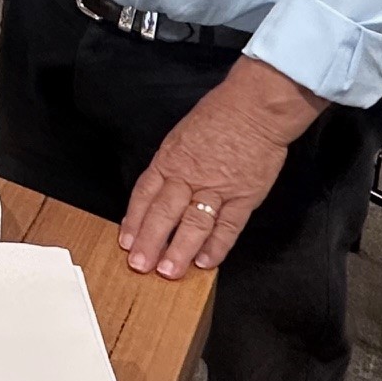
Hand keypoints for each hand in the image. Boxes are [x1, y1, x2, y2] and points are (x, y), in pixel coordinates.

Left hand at [120, 59, 324, 279]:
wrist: (255, 109)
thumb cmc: (219, 115)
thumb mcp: (181, 135)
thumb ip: (172, 164)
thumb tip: (161, 188)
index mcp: (170, 159)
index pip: (145, 194)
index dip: (134, 219)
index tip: (126, 241)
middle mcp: (189, 176)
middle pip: (164, 212)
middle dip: (150, 241)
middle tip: (139, 264)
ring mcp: (217, 189)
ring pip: (193, 224)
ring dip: (179, 250)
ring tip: (168, 271)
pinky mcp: (244, 197)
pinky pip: (228, 227)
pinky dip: (216, 247)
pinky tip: (205, 262)